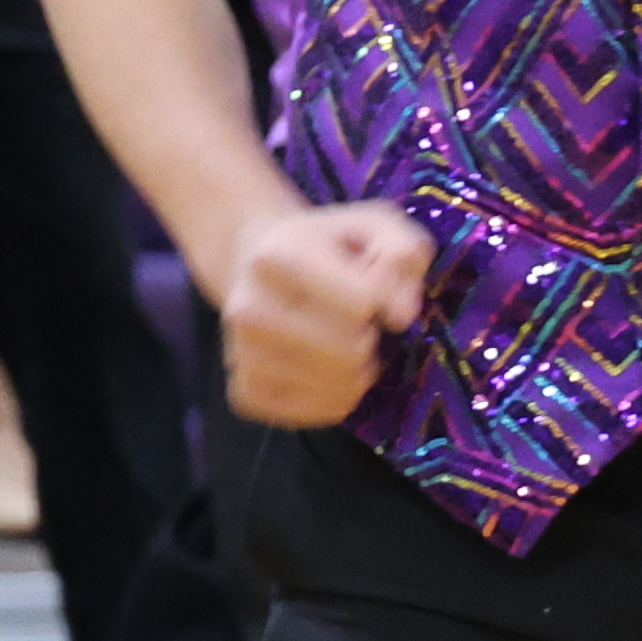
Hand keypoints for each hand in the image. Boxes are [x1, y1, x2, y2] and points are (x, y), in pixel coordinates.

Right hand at [221, 200, 434, 425]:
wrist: (252, 259)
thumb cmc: (325, 244)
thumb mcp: (373, 225)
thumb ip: (401, 253)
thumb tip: (400, 315)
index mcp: (277, 256)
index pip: (363, 300)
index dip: (386, 298)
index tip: (375, 289)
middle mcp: (248, 308)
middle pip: (351, 351)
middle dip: (371, 338)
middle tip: (359, 323)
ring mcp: (240, 353)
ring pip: (336, 387)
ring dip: (358, 372)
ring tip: (345, 345)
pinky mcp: (243, 391)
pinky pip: (311, 414)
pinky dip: (335, 400)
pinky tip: (331, 375)